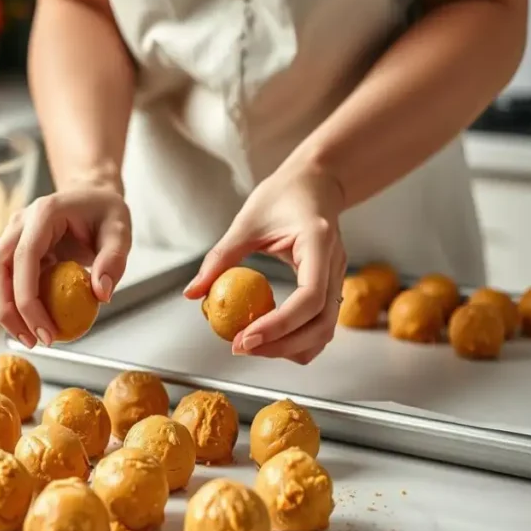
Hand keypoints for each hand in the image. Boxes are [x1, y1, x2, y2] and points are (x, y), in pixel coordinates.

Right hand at [0, 186, 131, 347]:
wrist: (92, 196)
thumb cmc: (105, 212)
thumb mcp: (120, 231)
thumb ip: (114, 260)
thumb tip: (101, 294)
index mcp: (44, 213)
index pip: (24, 257)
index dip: (28, 299)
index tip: (46, 331)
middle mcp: (20, 222)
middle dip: (7, 310)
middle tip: (32, 341)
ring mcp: (12, 234)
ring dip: (4, 311)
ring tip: (30, 338)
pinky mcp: (13, 249)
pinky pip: (5, 280)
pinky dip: (13, 304)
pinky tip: (31, 324)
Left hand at [183, 165, 346, 363]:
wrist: (315, 182)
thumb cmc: (283, 195)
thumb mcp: (246, 222)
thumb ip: (220, 258)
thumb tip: (192, 293)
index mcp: (318, 244)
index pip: (309, 297)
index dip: (280, 325)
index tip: (246, 338)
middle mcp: (335, 266)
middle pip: (321, 324)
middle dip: (282, 345)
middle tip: (241, 348)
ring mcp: (338, 278)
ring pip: (325, 330)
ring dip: (292, 348)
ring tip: (253, 346)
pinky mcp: (332, 287)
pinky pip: (321, 324)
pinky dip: (299, 339)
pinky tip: (271, 337)